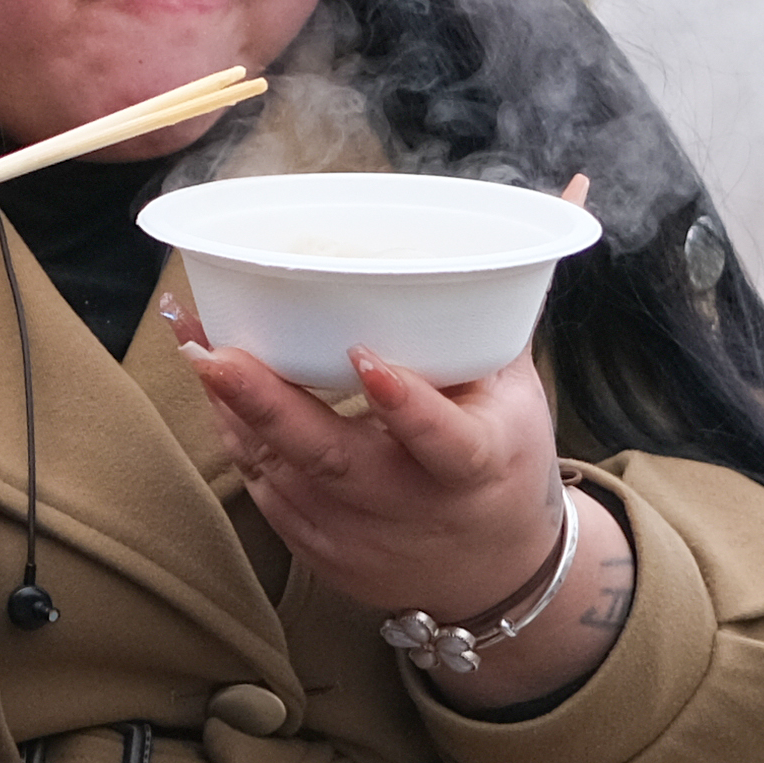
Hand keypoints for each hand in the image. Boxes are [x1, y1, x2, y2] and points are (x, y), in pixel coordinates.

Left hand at [176, 311, 625, 713]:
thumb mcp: (520, 386)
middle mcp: (413, 507)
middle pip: (332, 459)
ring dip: (231, 404)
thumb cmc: (504, 457)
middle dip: (267, 403)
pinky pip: (264, 485)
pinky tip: (209, 378)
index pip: (443, 442)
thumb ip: (514, 295)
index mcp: (476, 465)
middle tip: (215, 350)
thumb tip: (571, 190)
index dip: (406, 406)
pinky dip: (235, 429)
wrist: (492, 573)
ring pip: (282, 470)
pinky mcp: (320, 549)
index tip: (365, 358)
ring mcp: (360, 534)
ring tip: (192, 336)